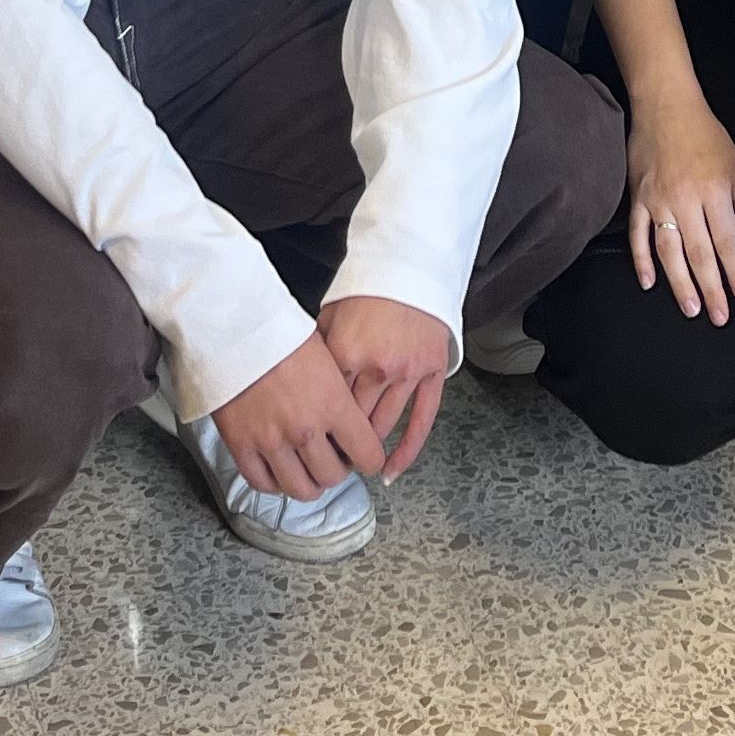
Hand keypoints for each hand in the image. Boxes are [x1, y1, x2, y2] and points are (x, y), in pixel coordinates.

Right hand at [209, 330, 391, 504]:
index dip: (369, 458)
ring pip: (301, 489)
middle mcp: (305, 429)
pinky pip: (263, 483)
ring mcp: (272, 441)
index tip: (365, 456)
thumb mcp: (328, 355)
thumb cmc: (280, 333)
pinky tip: (279, 470)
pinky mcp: (241, 445)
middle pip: (333, 477)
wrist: (235, 327)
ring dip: (309, 483)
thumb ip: (340, 393)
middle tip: (334, 459)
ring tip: (308, 469)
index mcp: (333, 404)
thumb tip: (353, 417)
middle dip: (338, 471)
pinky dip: (275, 482)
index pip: (368, 455)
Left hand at [318, 296, 455, 479]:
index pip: (327, 407)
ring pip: (383, 426)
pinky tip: (392, 470)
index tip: (309, 440)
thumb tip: (303, 392)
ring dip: (367, 448)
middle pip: (352, 423)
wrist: (410, 265)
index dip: (317, 427)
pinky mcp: (431, 372)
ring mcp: (407, 372)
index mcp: (347, 354)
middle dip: (339, 442)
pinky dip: (406, 451)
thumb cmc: (368, 290)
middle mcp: (377, 367)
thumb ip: (320, 358)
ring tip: (355, 459)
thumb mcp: (329, 319)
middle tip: (328, 454)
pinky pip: (421, 421)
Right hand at [624, 90, 734, 322]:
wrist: (666, 106)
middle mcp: (687, 199)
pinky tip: (650, 282)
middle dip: (712, 288)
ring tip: (691, 308)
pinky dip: (642, 260)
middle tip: (719, 316)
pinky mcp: (638, 198)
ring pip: (670, 251)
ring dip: (680, 283)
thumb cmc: (704, 134)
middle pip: (700, 253)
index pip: (729, 242)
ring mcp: (659, 200)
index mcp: (715, 191)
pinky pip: (638, 235)